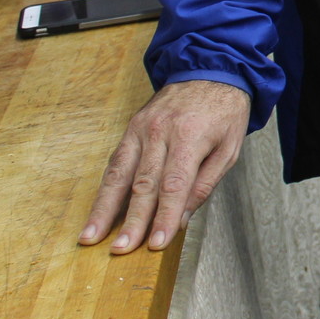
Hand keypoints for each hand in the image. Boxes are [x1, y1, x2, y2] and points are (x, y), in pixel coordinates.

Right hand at [81, 78, 250, 252]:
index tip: (156, 244)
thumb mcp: (229, 148)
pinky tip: (97, 210)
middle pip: (143, 184)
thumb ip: (204, 184)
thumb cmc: (225, 111)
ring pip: (119, 174)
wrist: (212, 68)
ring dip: (104, 209)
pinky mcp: (130, 128)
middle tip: (120, 249)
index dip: (164, 218)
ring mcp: (141, 128)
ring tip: (90, 236)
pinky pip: (116, 162)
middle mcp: (160, 132)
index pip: (174, 186)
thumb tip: (180, 219)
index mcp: (190, 136)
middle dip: (131, 221)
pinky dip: (106, 188)